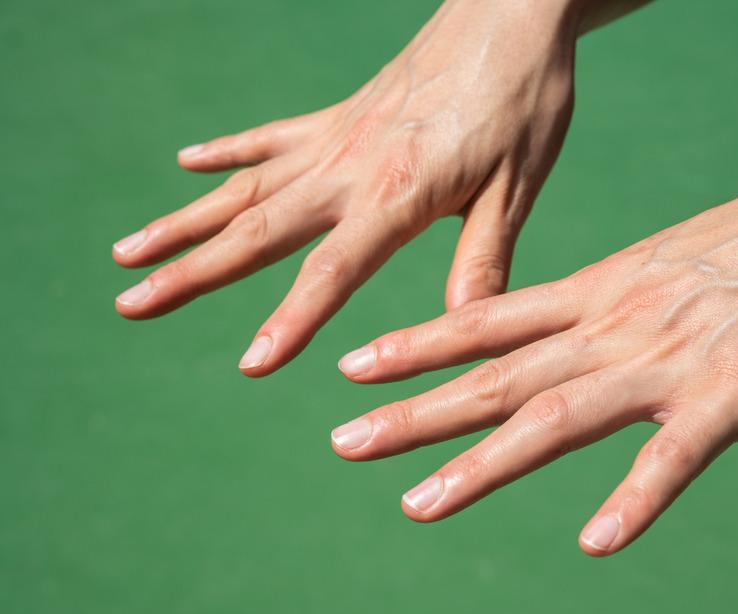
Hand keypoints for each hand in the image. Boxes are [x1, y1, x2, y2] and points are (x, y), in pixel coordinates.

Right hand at [113, 0, 580, 375]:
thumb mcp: (516, 187)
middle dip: (191, 273)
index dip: (292, 321)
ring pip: (244, 187)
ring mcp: (335, 137)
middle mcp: (349, 165)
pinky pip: (270, 138)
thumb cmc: (522, 101)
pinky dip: (226, 154)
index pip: (333, 270)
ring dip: (184, 221)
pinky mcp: (338, 116)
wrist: (511, 12)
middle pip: (257, 230)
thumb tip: (464, 328)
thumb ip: (483, 257)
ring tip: (126, 252)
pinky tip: (187, 163)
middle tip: (129, 305)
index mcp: (397, 191)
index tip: (249, 365)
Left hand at [330, 115, 737, 555]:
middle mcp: (613, 327)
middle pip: (497, 376)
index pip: (489, 322)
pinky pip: (672, 458)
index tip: (355, 365)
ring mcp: (664, 365)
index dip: (419, 345)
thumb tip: (568, 340)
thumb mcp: (660, 275)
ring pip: (554, 418)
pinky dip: (635, 500)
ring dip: (482, 466)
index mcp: (600, 293)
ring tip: (417, 504)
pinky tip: (597, 542)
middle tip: (342, 441)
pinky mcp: (728, 398)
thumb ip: (610, 311)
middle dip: (416, 411)